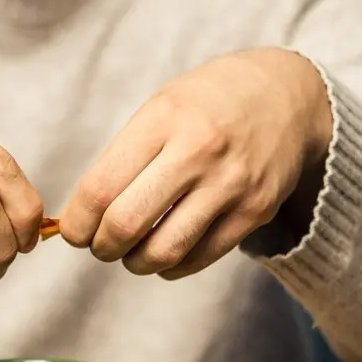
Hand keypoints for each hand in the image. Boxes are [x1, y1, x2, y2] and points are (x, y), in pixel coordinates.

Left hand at [60, 48, 332, 278]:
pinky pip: (201, 257)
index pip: (100, 189)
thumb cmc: (207, 104)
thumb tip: (83, 217)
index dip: (77, 223)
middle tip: (100, 245)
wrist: (286, 95)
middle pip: (126, 225)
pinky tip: (165, 254)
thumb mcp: (161, 107)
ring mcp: (231, 183)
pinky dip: (172, 266)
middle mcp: (197, 151)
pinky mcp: (256, 210)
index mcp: (163, 119)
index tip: (74, 231)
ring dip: (136, 263)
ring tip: (131, 254)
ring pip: (164, 251)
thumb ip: (124, 158)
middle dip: (102, 247)